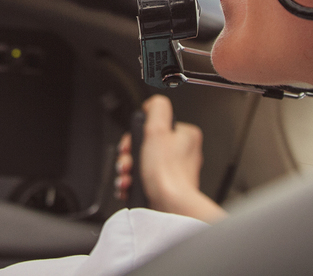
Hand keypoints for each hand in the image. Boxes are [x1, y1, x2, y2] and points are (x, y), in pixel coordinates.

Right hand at [115, 95, 225, 221]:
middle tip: (128, 162)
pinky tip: (129, 186)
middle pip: (145, 145)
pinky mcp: (165, 189)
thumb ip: (156, 108)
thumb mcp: (158, 129)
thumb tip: (151, 105)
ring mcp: (173, 172)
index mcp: (185, 136)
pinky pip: (143, 181)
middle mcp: (182, 154)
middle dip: (130, 156)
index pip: (154, 126)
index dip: (136, 135)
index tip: (132, 143)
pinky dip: (132, 183)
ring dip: (128, 170)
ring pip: (142, 164)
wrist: (170, 207)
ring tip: (127, 177)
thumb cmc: (167, 174)